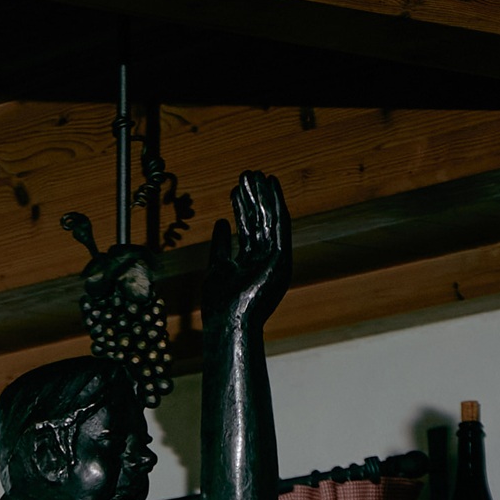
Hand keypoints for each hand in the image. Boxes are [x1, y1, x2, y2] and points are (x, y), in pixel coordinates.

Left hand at [217, 169, 290, 326]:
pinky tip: (271, 186)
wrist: (228, 325)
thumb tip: (222, 222)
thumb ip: (221, 246)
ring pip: (269, 219)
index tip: (237, 189)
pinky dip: (276, 204)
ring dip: (263, 195)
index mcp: (253, 263)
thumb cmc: (220, 304)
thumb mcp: (217, 267)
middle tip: (246, 174)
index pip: (249, 229)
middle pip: (260, 221)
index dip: (243, 207)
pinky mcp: (281, 259)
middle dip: (253, 197)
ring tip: (254, 174)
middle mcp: (267, 259)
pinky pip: (279, 225)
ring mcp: (275, 259)